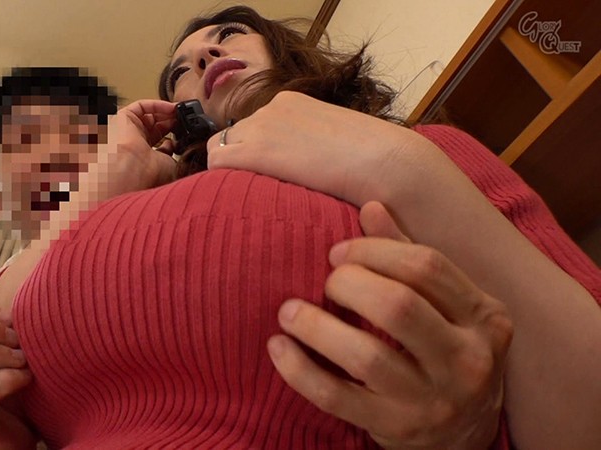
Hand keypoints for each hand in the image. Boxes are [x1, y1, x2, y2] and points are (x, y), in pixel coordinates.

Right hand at [99, 99, 177, 196]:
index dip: (174, 134)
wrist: (134, 168)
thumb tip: (177, 146)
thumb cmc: (149, 174)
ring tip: (179, 113)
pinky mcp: (122, 118)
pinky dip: (157, 105)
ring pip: (149, 115)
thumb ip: (174, 154)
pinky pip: (141, 106)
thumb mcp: (170, 165)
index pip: (160, 140)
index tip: (187, 131)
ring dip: (166, 112)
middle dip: (171, 121)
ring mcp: (128, 129)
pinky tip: (171, 108)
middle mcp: (135, 142)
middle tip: (185, 120)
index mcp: (145, 157)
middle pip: (155, 125)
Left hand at [206, 91, 439, 205]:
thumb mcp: (337, 142)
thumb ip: (310, 146)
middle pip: (231, 138)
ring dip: (232, 175)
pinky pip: (217, 165)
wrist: (388, 164)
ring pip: (220, 151)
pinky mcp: (256, 151)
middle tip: (259, 193)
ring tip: (255, 201)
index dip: (253, 155)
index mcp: (291, 103)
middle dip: (239, 164)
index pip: (252, 127)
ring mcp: (261, 127)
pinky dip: (224, 183)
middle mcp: (270, 108)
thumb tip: (304, 168)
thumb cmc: (376, 162)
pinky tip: (246, 202)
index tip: (268, 179)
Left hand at [267, 202, 512, 448]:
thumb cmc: (447, 351)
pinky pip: (336, 397)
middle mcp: (467, 360)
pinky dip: (299, 370)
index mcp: (484, 317)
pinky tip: (278, 347)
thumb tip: (371, 207)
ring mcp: (433, 400)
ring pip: (365, 356)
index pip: (426, 265)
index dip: (374, 249)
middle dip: (349, 283)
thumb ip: (408, 256)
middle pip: (398, 305)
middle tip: (327, 281)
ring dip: (315, 326)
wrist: (466, 433)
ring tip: (288, 311)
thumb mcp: (447, 304)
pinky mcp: (397, 428)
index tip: (339, 252)